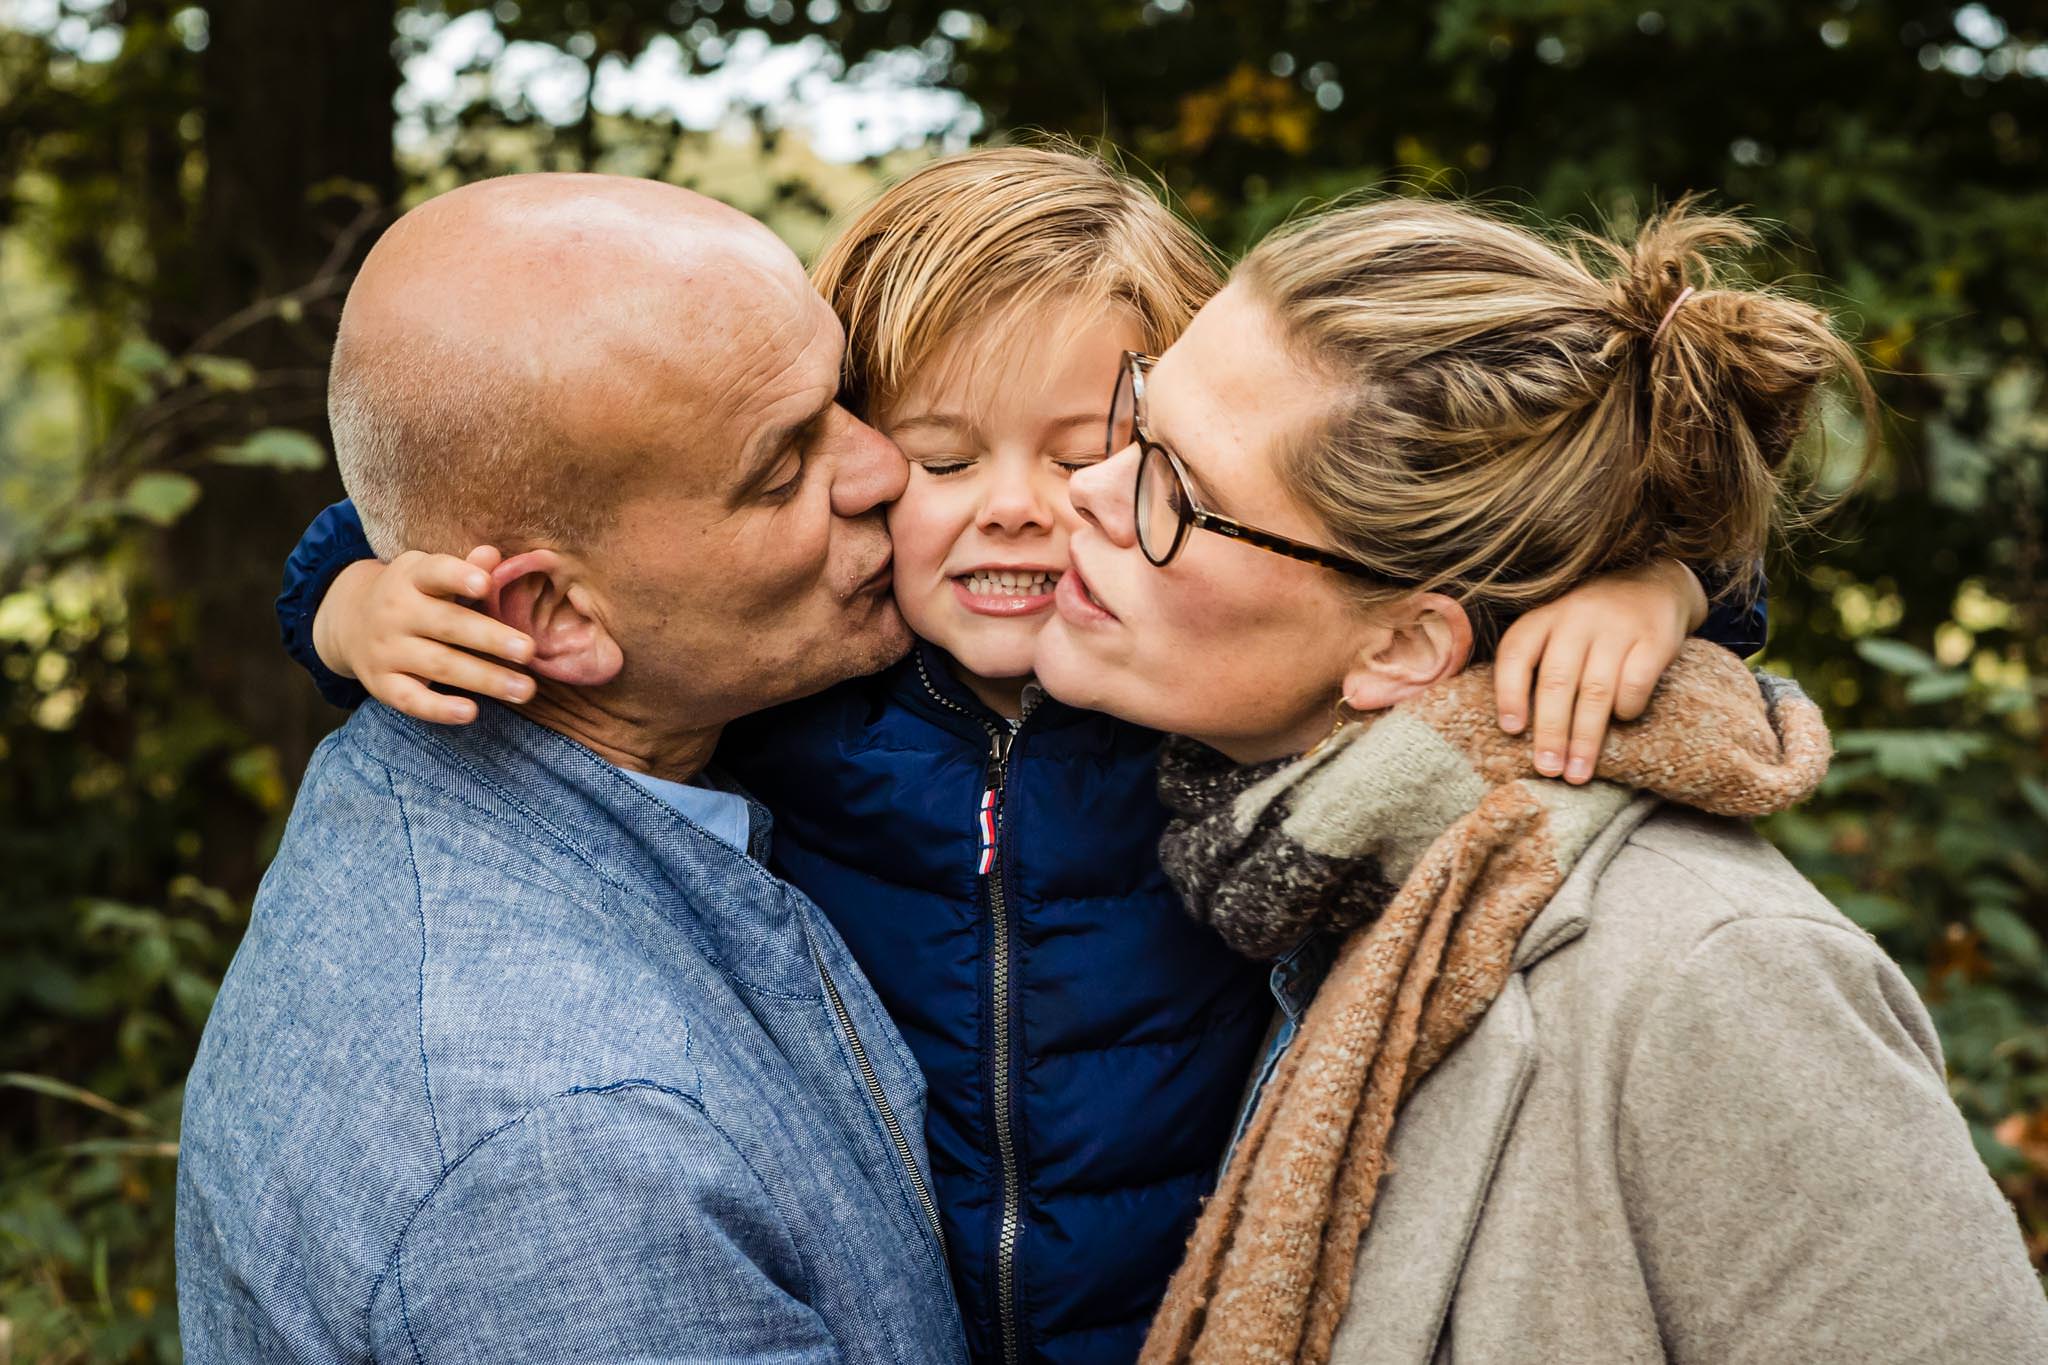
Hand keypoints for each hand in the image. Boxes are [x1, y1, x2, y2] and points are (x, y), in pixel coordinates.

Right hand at [311, 546, 535, 724]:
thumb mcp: (432, 574)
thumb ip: (466, 568)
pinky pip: (411, 699)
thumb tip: (493, 555)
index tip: (485, 584)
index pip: (435, 573)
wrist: (349, 620)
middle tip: (530, 651)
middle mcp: (396, 612)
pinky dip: (439, 709)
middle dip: (491, 639)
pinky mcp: (381, 684)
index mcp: (412, 577)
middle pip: (448, 625)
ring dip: (485, 679)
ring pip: (439, 665)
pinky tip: (471, 712)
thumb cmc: (414, 596)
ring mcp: (386, 650)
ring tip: (525, 690)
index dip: (459, 576)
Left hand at [1493, 560, 1706, 784]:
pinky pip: (1636, 682)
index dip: (1510, 693)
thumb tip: (1517, 731)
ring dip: (1585, 738)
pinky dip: (1627, 708)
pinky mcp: (1654, 637)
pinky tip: (1622, 721)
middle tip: (1548, 769)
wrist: (1653, 583)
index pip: (1516, 653)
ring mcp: (1616, 626)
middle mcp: (1576, 617)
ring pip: (1595, 689)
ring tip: (1578, 772)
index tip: (1512, 730)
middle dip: (1551, 731)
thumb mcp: (1556, 630)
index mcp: (1544, 617)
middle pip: (1556, 681)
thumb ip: (1536, 666)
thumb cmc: (1592, 624)